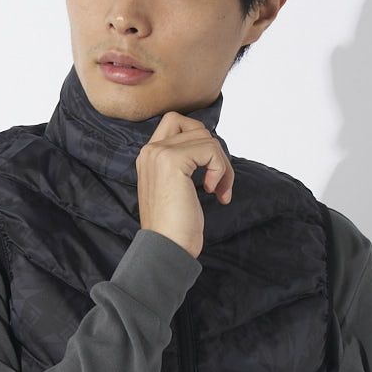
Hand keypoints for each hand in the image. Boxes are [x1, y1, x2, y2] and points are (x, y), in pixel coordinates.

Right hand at [135, 111, 233, 260]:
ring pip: (207, 138)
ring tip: (219, 190)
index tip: (207, 173)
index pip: (177, 123)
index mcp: (148, 156)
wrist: (166, 248)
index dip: (201, 143)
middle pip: (195, 127)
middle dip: (215, 152)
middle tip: (219, 181)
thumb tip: (211, 148)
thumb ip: (185, 164)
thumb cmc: (174, 227)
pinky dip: (221, 170)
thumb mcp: (177, 188)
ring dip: (222, 165)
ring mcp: (159, 154)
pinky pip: (211, 150)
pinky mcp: (174, 161)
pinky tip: (213, 191)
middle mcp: (150, 150)